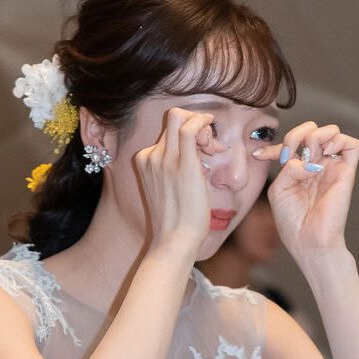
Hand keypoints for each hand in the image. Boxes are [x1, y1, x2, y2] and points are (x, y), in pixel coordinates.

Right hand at [131, 108, 219, 254]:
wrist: (174, 241)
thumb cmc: (176, 222)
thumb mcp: (169, 191)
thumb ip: (175, 171)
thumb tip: (200, 158)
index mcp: (145, 161)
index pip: (167, 131)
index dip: (188, 133)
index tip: (203, 150)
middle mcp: (151, 157)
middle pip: (172, 118)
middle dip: (195, 123)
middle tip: (209, 146)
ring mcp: (164, 159)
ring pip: (181, 118)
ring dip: (202, 126)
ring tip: (213, 150)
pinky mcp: (183, 164)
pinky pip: (190, 127)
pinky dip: (204, 123)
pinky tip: (213, 139)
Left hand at [252, 120, 358, 260]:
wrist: (309, 241)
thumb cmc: (293, 221)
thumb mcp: (279, 190)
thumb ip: (289, 167)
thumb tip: (308, 160)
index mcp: (297, 170)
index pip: (289, 145)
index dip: (272, 146)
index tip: (257, 156)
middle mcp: (316, 165)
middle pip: (311, 131)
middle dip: (296, 135)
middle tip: (289, 156)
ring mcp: (331, 167)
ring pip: (331, 131)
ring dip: (316, 136)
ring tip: (310, 155)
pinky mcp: (347, 172)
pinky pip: (352, 144)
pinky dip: (338, 140)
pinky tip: (325, 154)